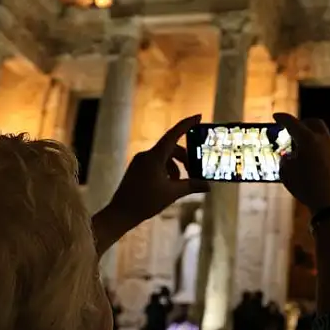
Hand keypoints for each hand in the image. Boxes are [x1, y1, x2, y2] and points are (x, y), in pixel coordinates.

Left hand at [99, 114, 208, 235]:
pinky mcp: (137, 169)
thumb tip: (208, 186)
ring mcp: (140, 161)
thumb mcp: (172, 193)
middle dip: (185, 158)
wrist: (120, 213)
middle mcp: (146, 155)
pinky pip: (156, 164)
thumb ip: (191, 186)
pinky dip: (166, 171)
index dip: (187, 124)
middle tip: (194, 172)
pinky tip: (169, 186)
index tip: (198, 116)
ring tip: (180, 184)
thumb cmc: (145, 202)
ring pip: (164, 158)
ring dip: (176, 168)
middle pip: (172, 149)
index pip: (174, 134)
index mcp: (155, 156)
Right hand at [273, 113, 329, 211]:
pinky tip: (310, 162)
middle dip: (303, 123)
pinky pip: (326, 149)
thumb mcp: (287, 174)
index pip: (293, 123)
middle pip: (314, 123)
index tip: (276, 116)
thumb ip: (286, 161)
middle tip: (293, 130)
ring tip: (300, 150)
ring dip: (311, 137)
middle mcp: (323, 141)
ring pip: (322, 136)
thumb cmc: (306, 188)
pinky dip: (317, 149)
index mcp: (308, 140)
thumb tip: (289, 156)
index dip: (283, 118)